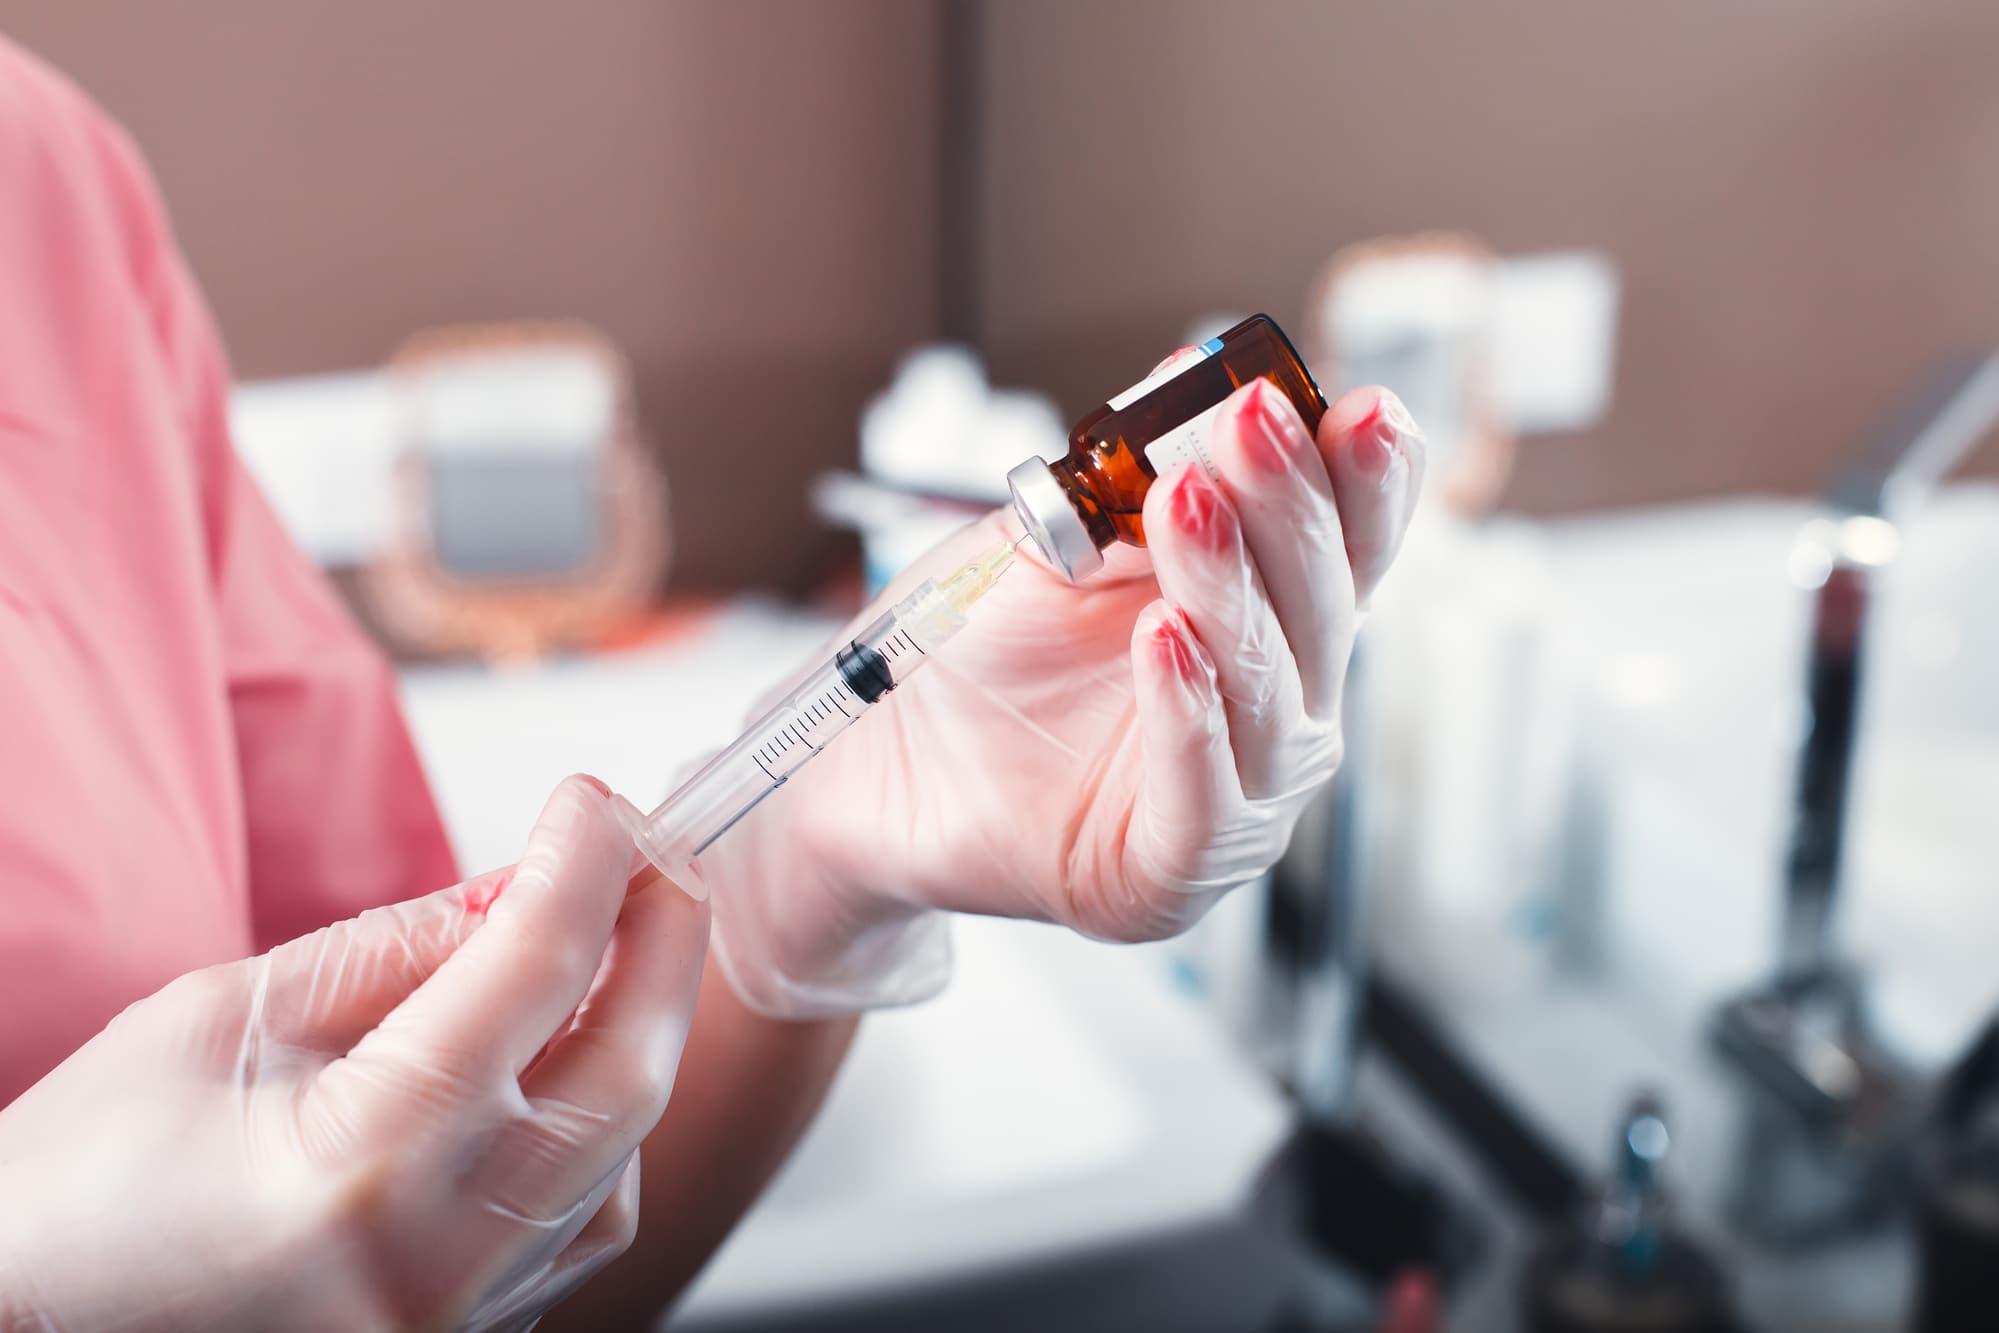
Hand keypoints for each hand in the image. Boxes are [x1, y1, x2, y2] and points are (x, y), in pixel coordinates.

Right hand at [0, 776, 706, 1331]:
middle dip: (664, 943)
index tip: (593, 802)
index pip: (534, 974)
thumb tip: (517, 888)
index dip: (585, 862)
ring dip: (634, 1035)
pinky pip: (578, 1222)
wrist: (23, 1330)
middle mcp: (436, 1257)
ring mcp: (459, 1317)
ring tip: (600, 946)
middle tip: (653, 855)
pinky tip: (551, 1061)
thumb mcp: (212, 1020)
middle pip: (627, 1075)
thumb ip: (387, 951)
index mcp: (361, 1163)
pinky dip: (590, 1125)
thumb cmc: (75, 1188)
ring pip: (622, 1157)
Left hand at [700, 376, 1421, 1014]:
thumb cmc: (982, 652)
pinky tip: (1165, 637)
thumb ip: (1131, 474)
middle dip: (1288, 504)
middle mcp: (1276, 711)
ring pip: (1265, 690)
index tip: (1357, 405)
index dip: (1365, 478)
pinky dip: (1186, 712)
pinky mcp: (1170, 873)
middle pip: (1320, 606)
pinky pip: (1201, 793)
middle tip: (1253, 419)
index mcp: (1269, 622)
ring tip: (1188, 504)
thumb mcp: (1057, 541)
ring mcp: (1238, 798)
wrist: (882, 761)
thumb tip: (1191, 369)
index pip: (1350, 546)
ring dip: (1230, 587)